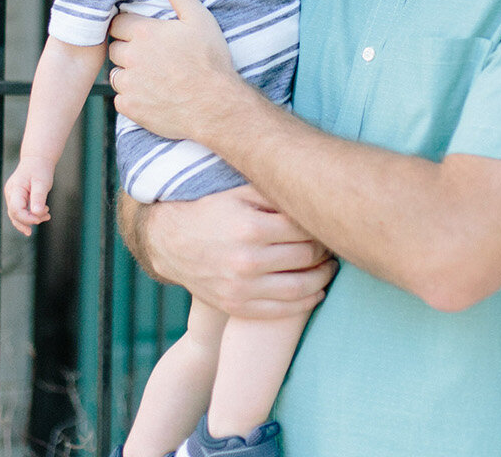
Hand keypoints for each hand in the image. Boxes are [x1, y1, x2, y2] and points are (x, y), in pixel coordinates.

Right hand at [4, 155, 55, 234]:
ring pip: (16, 215)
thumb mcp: (42, 182)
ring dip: (31, 219)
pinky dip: (30, 215)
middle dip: (30, 221)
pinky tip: (41, 215)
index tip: (41, 217)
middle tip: (46, 217)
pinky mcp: (16, 198)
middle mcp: (10, 194)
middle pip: (14, 215)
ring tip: (46, 216)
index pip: (16, 210)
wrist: (37, 159)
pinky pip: (20, 211)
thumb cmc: (40, 169)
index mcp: (15, 189)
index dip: (27, 218)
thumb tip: (37, 213)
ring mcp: (12, 196)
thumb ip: (38, 197)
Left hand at [108, 0, 241, 142]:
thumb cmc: (210, 61)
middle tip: (150, 55)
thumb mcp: (199, 18)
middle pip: (114, 49)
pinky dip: (132, 97)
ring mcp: (130, 85)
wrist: (217, 106)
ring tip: (152, 75)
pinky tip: (152, 95)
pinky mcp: (132, 108)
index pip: (118, 24)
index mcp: (144, 33)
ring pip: (116, 75)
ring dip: (128, 73)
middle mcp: (131, 58)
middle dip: (128, 50)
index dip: (129, 27)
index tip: (143, 33)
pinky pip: (121, 99)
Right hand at [130, 185, 336, 318]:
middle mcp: (247, 260)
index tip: (326, 220)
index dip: (320, 224)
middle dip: (325, 250)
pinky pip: (282, 310)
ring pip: (301, 287)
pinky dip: (306, 302)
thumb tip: (312, 191)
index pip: (305, 228)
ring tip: (329, 267)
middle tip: (332, 242)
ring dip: (323, 278)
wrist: (168, 241)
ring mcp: (241, 287)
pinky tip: (316, 291)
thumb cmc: (210, 209)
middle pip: (307, 257)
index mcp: (250, 227)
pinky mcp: (236, 306)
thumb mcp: (238, 191)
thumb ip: (273, 192)